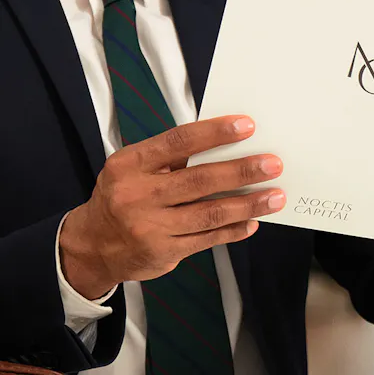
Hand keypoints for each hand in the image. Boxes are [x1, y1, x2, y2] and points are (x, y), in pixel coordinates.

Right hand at [59, 115, 285, 299]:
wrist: (93, 246)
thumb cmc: (123, 196)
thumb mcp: (134, 168)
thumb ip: (172, 157)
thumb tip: (227, 144)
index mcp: (130, 165)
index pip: (179, 142)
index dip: (215, 133)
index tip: (247, 126)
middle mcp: (138, 195)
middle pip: (200, 180)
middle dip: (242, 171)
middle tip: (272, 164)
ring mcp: (151, 228)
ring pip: (210, 213)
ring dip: (248, 204)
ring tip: (275, 196)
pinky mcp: (164, 252)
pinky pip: (208, 239)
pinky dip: (234, 230)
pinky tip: (253, 221)